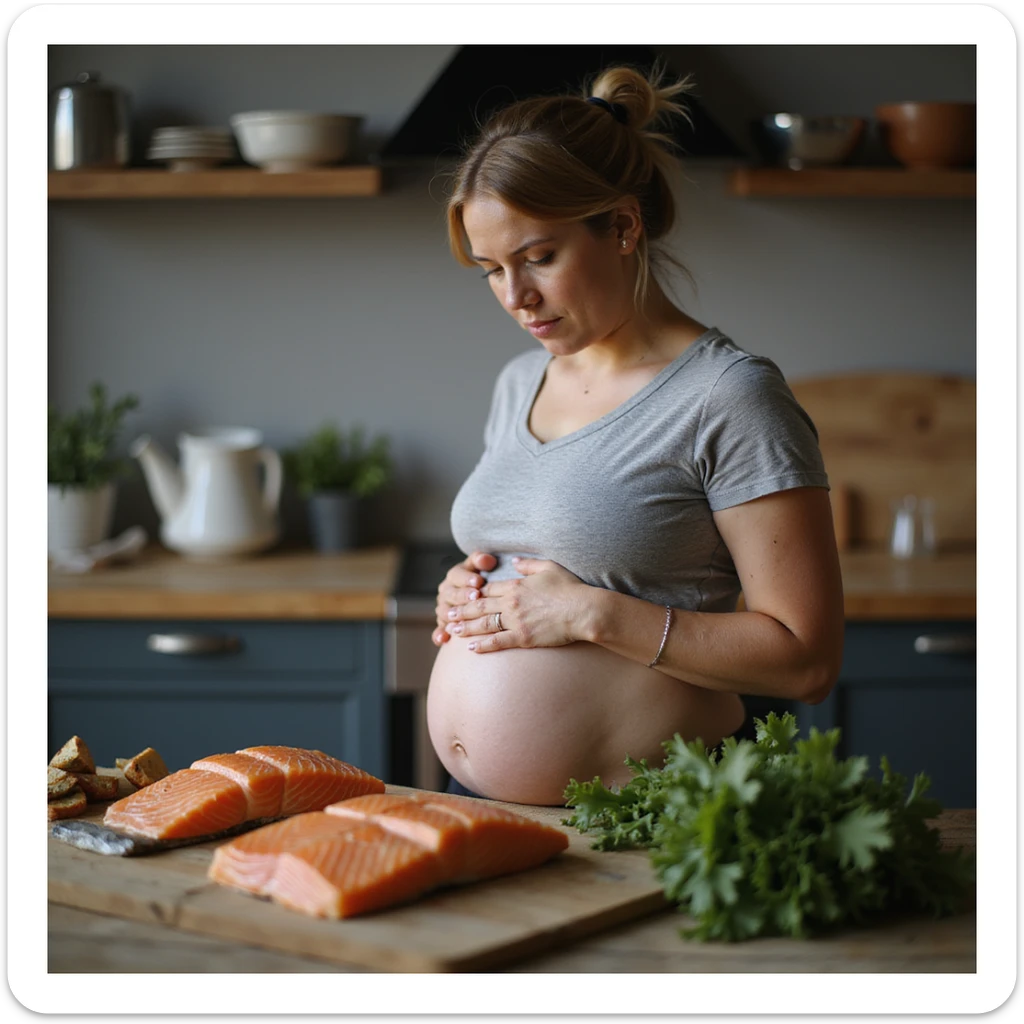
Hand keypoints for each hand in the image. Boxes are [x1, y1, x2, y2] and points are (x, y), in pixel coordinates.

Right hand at [432, 551, 497, 645]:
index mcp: (455, 575)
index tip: (479, 581)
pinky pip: (439, 629)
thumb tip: (487, 559)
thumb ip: (482, 560)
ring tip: (460, 620)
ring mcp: (444, 608)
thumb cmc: (483, 579)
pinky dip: (439, 634)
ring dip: (451, 616)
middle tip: (475, 597)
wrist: (477, 596)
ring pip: (444, 612)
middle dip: (463, 596)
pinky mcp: (443, 623)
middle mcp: (446, 591)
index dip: (467, 578)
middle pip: (451, 594)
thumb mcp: (482, 565)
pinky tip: (443, 640)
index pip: (458, 575)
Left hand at [444, 556, 589, 651]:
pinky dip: (483, 645)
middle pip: (480, 606)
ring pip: (484, 624)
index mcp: (516, 586)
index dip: (473, 592)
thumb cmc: (570, 588)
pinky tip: (471, 648)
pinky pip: (498, 642)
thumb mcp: (549, 568)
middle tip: (448, 613)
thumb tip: (514, 560)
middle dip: (462, 609)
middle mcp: (511, 603)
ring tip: (452, 628)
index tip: (462, 595)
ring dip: (466, 627)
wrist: (583, 610)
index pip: (488, 589)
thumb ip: (528, 564)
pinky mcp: (523, 638)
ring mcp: (516, 621)